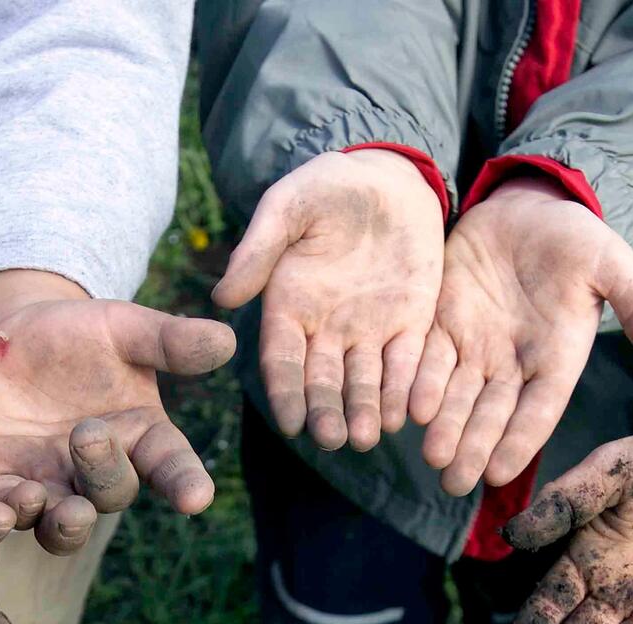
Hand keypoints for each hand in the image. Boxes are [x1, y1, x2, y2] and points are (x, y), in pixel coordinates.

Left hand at [0, 270, 233, 553]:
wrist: (9, 335)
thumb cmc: (78, 333)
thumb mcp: (121, 327)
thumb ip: (167, 340)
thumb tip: (227, 338)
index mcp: (143, 436)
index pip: (173, 467)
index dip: (185, 484)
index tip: (196, 498)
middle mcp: (102, 471)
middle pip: (113, 492)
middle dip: (104, 472)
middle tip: (89, 435)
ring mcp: (53, 484)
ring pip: (63, 524)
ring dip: (63, 523)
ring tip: (54, 506)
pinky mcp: (3, 485)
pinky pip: (5, 513)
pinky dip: (4, 517)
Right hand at [212, 148, 445, 448]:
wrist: (387, 176)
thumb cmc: (326, 186)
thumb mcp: (287, 206)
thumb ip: (258, 249)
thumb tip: (222, 297)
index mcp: (288, 308)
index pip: (282, 360)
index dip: (285, 392)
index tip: (290, 423)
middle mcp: (326, 330)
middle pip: (323, 382)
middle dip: (327, 412)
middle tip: (332, 439)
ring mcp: (369, 330)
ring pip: (365, 382)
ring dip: (365, 411)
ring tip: (368, 437)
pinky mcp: (410, 324)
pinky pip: (408, 362)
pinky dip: (407, 388)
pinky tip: (408, 412)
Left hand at [411, 177, 632, 495]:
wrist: (528, 206)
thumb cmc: (576, 237)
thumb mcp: (612, 265)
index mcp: (557, 359)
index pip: (539, 410)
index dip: (520, 441)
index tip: (500, 473)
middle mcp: (513, 364)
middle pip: (491, 415)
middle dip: (472, 447)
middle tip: (454, 482)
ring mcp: (476, 347)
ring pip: (456, 396)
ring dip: (443, 426)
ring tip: (430, 455)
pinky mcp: (443, 326)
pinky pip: (428, 360)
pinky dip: (418, 384)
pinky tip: (408, 407)